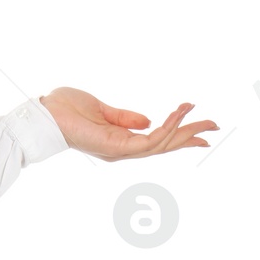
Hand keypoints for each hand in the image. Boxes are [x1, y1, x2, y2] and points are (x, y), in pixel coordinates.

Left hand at [39, 87, 217, 161]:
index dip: (179, 136)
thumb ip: (124, 117)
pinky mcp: (115, 148)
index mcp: (119, 141)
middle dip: (190, 136)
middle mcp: (122, 150)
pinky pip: (148, 141)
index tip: (203, 132)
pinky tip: (177, 117)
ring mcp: (119, 151)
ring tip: (203, 118)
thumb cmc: (65, 108)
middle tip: (215, 125)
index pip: (156, 141)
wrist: (44, 113)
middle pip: (164, 146)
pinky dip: (165, 128)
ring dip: (184, 131)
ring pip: (161, 145)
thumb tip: (148, 121)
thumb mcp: (101, 110)